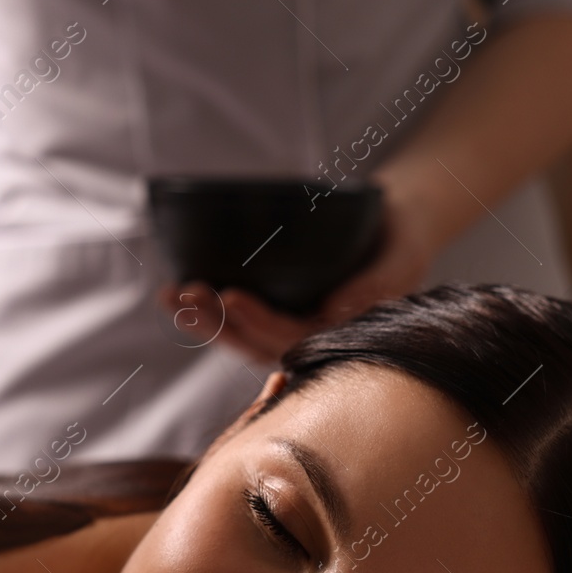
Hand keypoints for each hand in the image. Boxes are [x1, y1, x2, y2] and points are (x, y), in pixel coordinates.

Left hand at [153, 170, 443, 362]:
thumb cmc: (402, 244)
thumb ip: (374, 287)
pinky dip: (206, 310)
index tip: (230, 296)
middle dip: (217, 322)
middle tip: (184, 295)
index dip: (260, 321)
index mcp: (340, 337)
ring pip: (239, 336)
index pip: (294, 337)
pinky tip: (176, 298)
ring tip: (169, 298)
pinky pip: (235, 321)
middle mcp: (309, 341)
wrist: (398, 230)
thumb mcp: (400, 260)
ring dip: (202, 320)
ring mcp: (288, 329)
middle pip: (256, 342)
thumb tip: (335, 313)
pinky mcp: (275, 313)